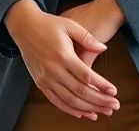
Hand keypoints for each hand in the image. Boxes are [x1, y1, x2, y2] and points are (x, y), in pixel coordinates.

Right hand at [3, 0, 119, 120]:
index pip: (86, 75)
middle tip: (114, 105)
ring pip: (69, 100)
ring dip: (88, 109)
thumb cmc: (49, 24)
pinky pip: (56, 101)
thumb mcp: (70, 25)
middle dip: (99, 101)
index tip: (114, 91)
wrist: (24, 27)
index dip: (101, 85)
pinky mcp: (40, 83)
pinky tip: (83, 114)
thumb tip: (103, 48)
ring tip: (103, 112)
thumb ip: (87, 37)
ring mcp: (45, 78)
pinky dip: (70, 110)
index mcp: (63, 55)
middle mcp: (53, 69)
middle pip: (80, 91)